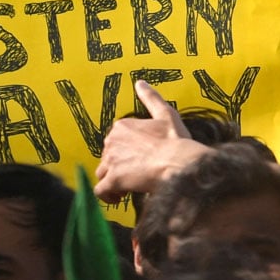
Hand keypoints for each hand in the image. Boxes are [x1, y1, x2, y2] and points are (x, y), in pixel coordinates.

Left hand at [94, 80, 208, 203]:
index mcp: (122, 126)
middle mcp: (111, 141)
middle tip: (137, 175)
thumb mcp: (166, 114)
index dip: (126, 152)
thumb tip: (139, 82)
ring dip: (112, 181)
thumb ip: (151, 98)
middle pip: (107, 157)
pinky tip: (119, 197)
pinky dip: (107, 195)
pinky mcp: (113, 180)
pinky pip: (100, 191)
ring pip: (103, 173)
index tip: (139, 159)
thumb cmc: (175, 141)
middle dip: (119, 167)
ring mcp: (111, 161)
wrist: (179, 163)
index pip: (115, 142)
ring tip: (128, 188)